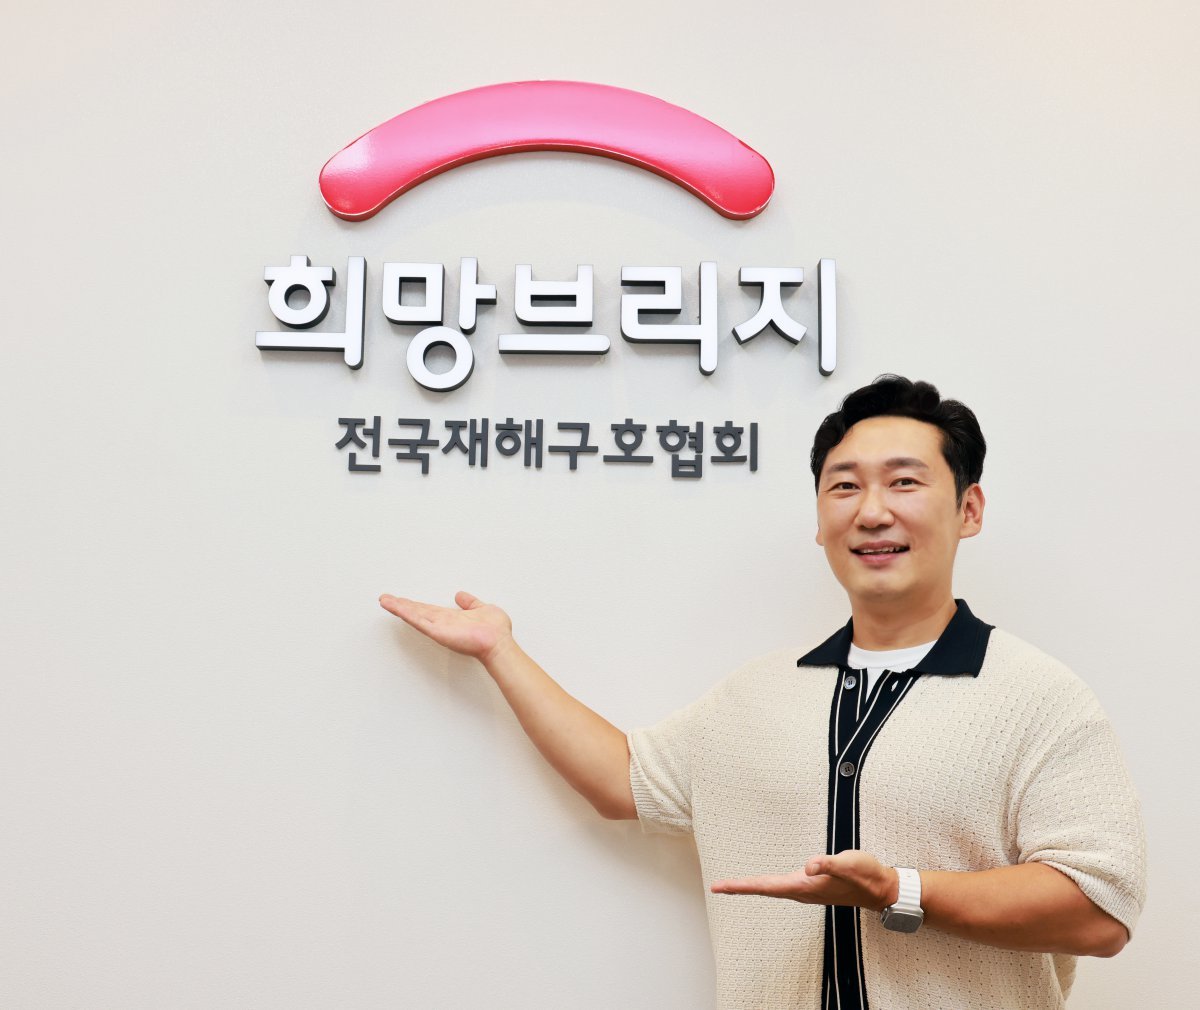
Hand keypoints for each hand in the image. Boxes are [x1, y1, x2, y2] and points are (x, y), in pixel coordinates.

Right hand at [378, 591, 513, 662]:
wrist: (498, 642)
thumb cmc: (494, 631)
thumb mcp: (482, 608)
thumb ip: (470, 603)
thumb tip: (461, 595)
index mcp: (450, 618)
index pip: (427, 609)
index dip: (414, 604)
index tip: (401, 599)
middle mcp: (442, 623)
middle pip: (417, 612)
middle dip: (400, 605)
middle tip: (385, 599)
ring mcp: (439, 628)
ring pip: (415, 615)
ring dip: (399, 608)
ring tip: (384, 601)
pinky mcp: (439, 632)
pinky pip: (420, 621)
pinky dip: (408, 614)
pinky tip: (397, 607)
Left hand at [710, 850, 899, 911]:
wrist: (880, 889)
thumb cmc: (865, 875)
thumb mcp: (849, 864)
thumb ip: (828, 864)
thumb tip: (808, 865)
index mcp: (804, 886)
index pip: (766, 886)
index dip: (742, 886)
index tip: (720, 887)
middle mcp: (801, 891)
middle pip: (764, 890)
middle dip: (740, 888)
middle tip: (716, 886)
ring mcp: (805, 890)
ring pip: (771, 889)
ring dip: (751, 887)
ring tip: (732, 885)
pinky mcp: (811, 886)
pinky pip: (781, 886)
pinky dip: (766, 884)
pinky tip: (763, 883)